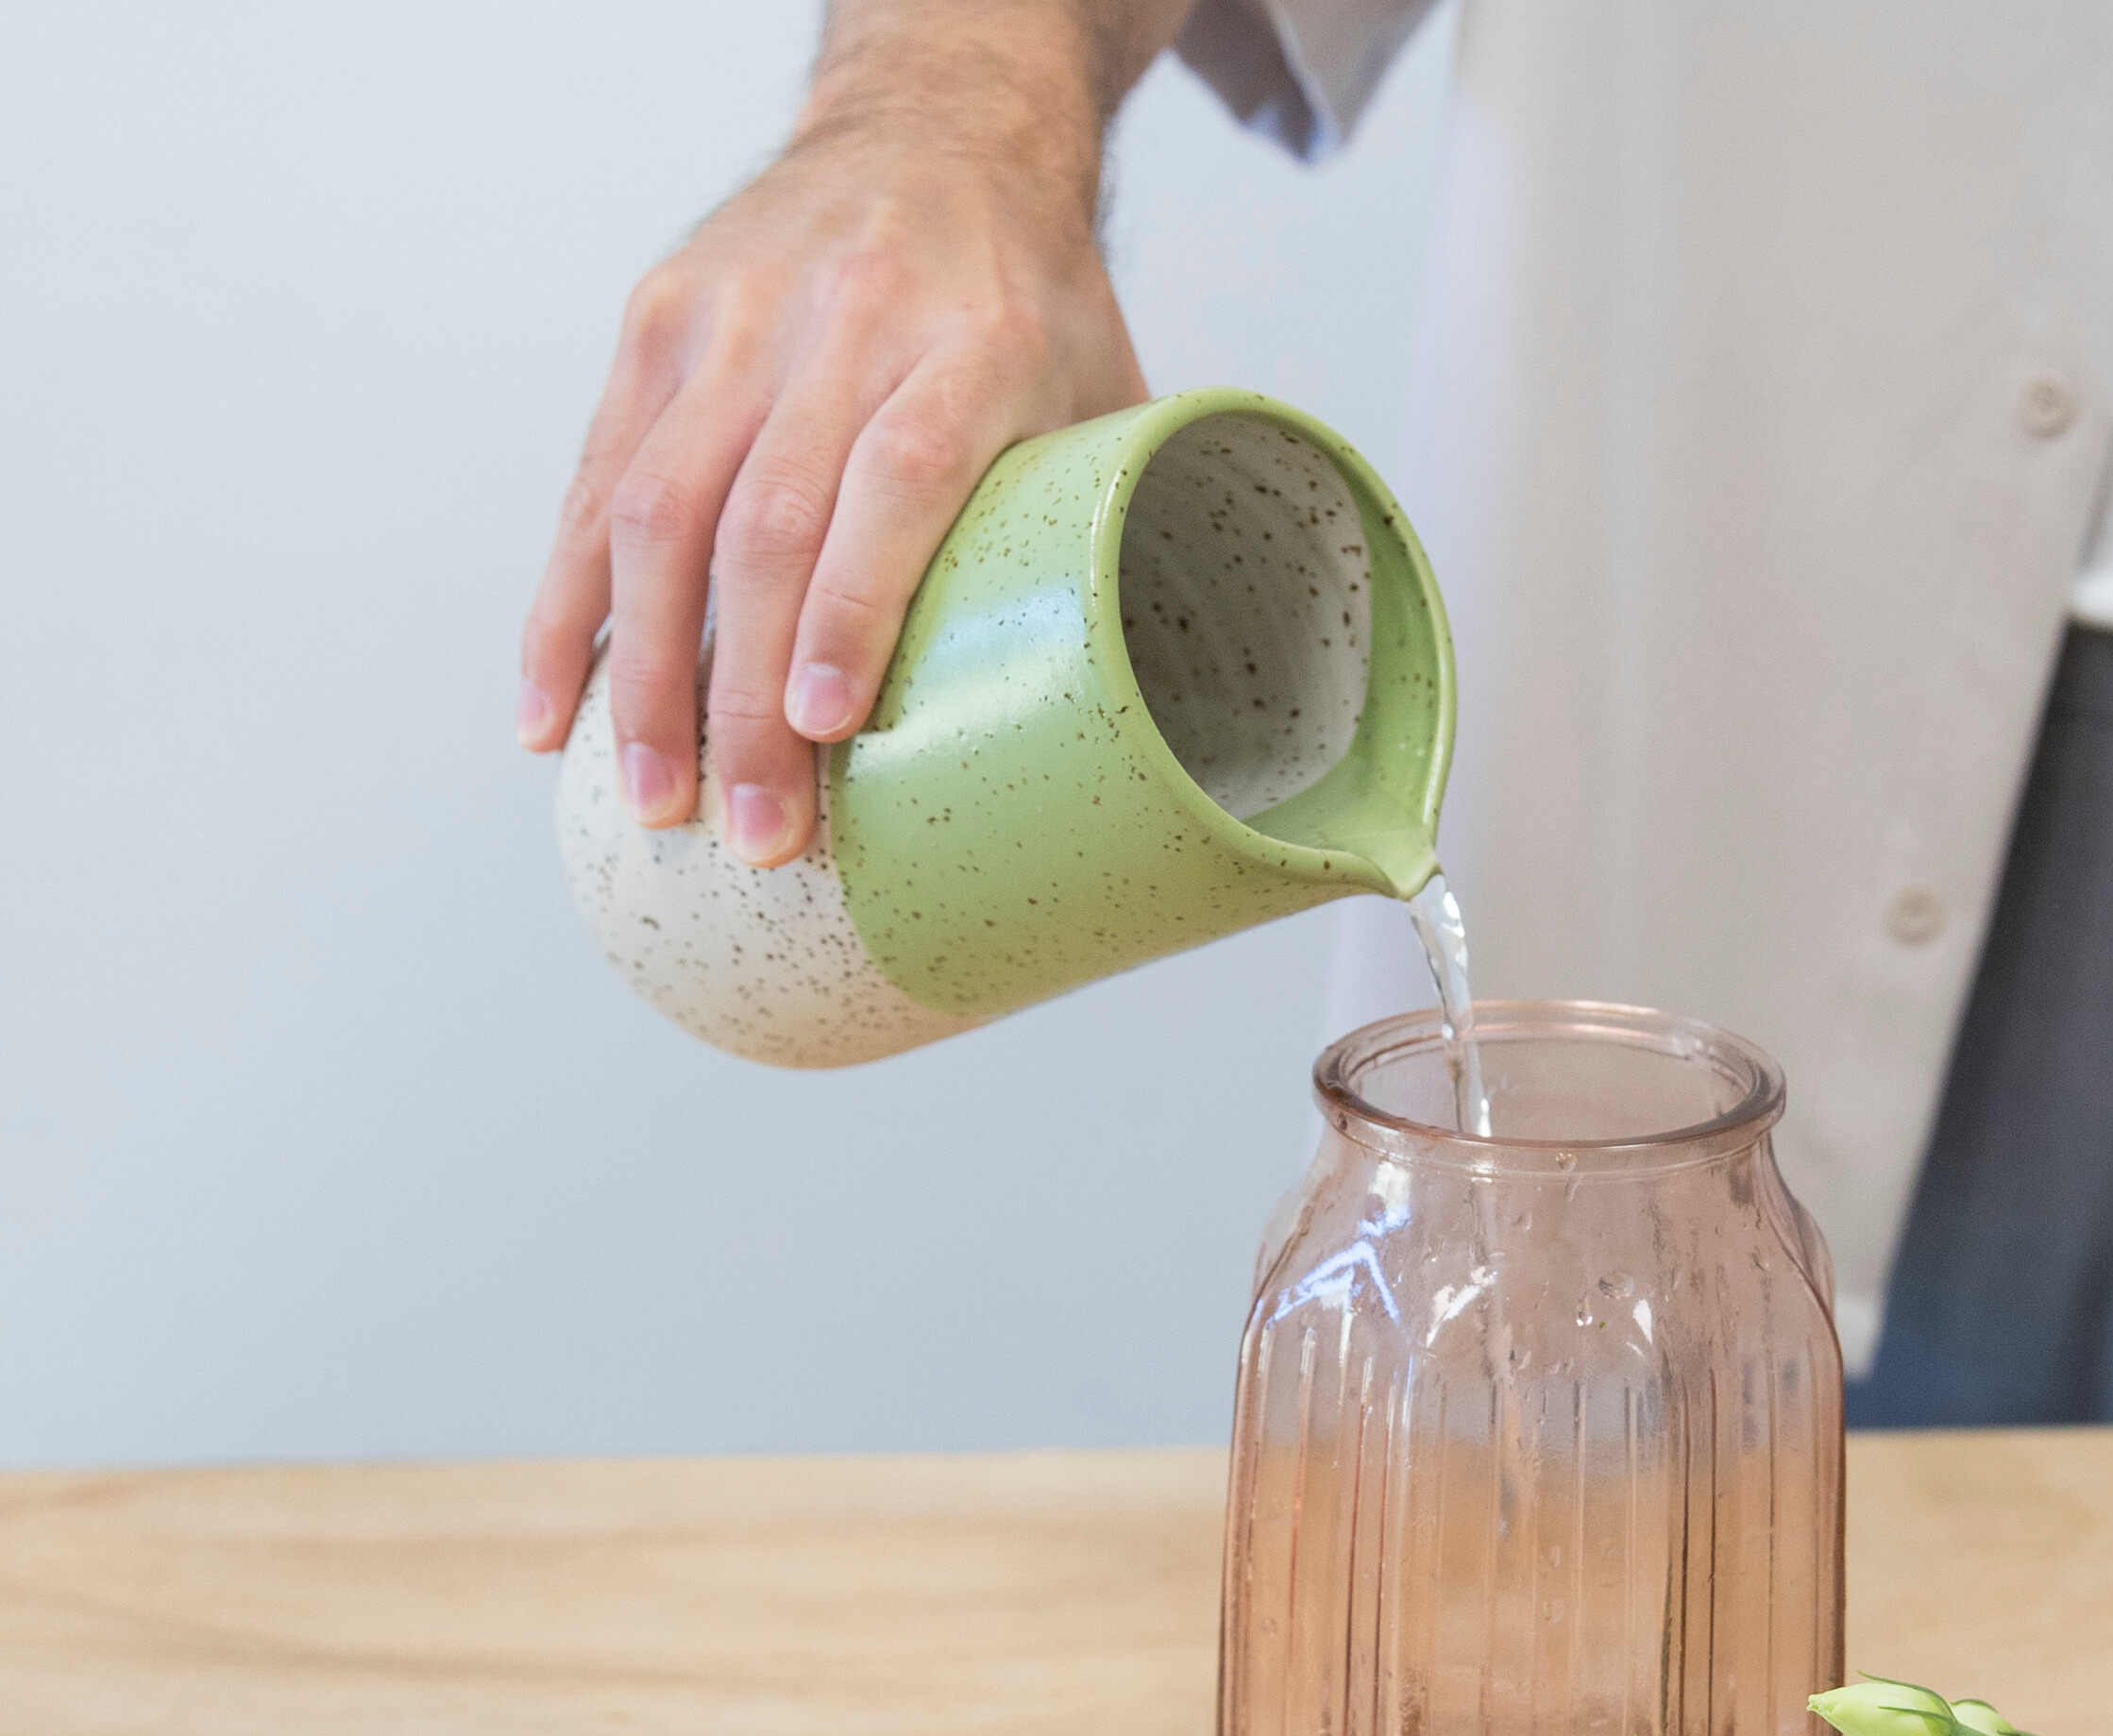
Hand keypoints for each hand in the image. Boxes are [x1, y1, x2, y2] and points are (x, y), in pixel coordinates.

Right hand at [517, 1, 1185, 865]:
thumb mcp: (1101, 387)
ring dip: (645, 676)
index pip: (893, 477)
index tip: (829, 726)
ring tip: (656, 802)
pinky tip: (555, 712)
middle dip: (746, 697)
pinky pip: (596, 486)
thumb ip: (1113, 523)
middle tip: (750, 833)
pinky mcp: (655, 326)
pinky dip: (570, 609)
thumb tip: (1154, 714)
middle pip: (766, 523)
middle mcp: (838, 323)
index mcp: (969, 343)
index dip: (853, 608)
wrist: (934, 122)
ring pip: (660, 511)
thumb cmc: (1030, 298)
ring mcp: (730, 321)